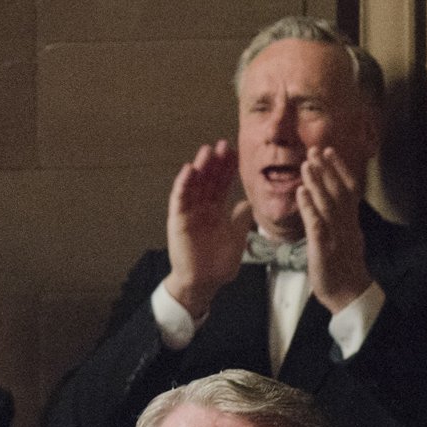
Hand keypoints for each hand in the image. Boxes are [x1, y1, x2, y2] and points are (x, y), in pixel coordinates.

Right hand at [163, 141, 252, 318]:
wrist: (203, 283)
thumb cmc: (219, 265)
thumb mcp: (237, 239)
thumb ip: (241, 220)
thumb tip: (248, 202)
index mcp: (216, 211)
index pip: (222, 184)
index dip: (227, 169)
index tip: (235, 152)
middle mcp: (202, 208)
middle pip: (208, 180)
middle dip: (215, 162)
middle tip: (222, 144)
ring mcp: (189, 213)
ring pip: (194, 185)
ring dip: (199, 168)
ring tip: (206, 151)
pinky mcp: (178, 220)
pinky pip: (179, 199)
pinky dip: (182, 184)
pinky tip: (188, 171)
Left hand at [297, 144, 372, 312]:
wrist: (349, 294)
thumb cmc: (344, 268)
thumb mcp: (346, 239)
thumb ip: (340, 220)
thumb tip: (334, 203)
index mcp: (351, 222)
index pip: (348, 190)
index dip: (339, 169)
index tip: (329, 151)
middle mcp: (346, 225)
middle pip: (338, 192)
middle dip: (327, 169)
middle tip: (315, 149)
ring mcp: (336, 236)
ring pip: (328, 204)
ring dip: (317, 182)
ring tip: (307, 164)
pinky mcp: (324, 248)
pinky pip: (317, 224)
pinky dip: (309, 207)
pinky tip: (301, 192)